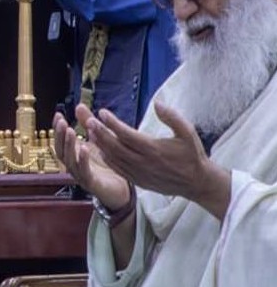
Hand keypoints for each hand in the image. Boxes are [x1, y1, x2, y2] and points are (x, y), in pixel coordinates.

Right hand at [53, 106, 130, 210]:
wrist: (121, 190)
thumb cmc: (107, 166)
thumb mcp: (98, 140)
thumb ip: (87, 124)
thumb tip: (79, 106)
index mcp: (74, 155)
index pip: (60, 141)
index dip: (57, 129)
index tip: (58, 115)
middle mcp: (74, 165)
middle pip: (60, 150)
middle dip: (60, 135)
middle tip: (62, 122)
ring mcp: (81, 175)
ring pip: (69, 161)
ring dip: (69, 145)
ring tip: (71, 131)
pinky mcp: (92, 184)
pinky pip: (84, 172)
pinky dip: (82, 161)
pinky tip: (85, 149)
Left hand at [84, 102, 221, 203]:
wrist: (197, 183)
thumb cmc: (192, 155)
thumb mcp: (188, 133)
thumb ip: (172, 117)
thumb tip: (157, 103)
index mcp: (154, 149)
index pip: (126, 134)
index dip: (112, 123)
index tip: (102, 112)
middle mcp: (143, 162)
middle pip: (115, 146)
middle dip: (100, 132)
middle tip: (89, 120)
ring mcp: (139, 173)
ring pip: (114, 158)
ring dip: (101, 144)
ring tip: (91, 132)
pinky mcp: (138, 181)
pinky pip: (117, 169)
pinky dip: (107, 158)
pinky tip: (101, 149)